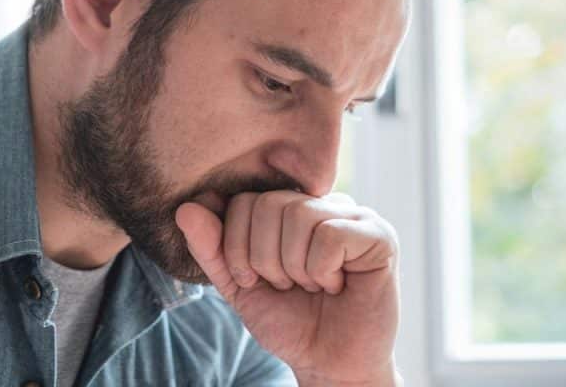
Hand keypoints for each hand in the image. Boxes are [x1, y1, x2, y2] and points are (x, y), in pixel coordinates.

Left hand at [175, 191, 399, 385]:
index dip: (239, 248)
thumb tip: (185, 208)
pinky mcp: (379, 236)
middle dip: (265, 260)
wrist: (328, 365)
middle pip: (268, 205)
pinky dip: (322, 271)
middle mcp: (321, 203)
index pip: (242, 201)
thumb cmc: (289, 322)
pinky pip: (330, 235)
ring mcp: (354, 215)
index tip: (260, 280)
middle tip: (289, 286)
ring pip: (299, 216)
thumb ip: (211, 247)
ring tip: (313, 286)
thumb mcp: (238, 284)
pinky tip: (336, 286)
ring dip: (295, 268)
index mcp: (288, 207)